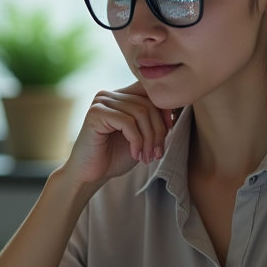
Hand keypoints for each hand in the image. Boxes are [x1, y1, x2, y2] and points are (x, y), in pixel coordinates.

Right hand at [60, 82, 175, 187]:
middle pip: (148, 104)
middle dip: (158, 131)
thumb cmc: (115, 156)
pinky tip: (135, 154)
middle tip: (157, 152)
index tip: (169, 131)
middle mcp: (110, 94)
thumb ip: (152, 119)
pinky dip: (136, 141)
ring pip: (140, 113)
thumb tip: (174, 109)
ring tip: (147, 157)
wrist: (91, 174)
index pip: (150, 91)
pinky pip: (127, 122)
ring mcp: (101, 102)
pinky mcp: (95, 113)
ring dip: (149, 139)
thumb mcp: (141, 135)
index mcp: (121, 96)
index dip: (164, 109)